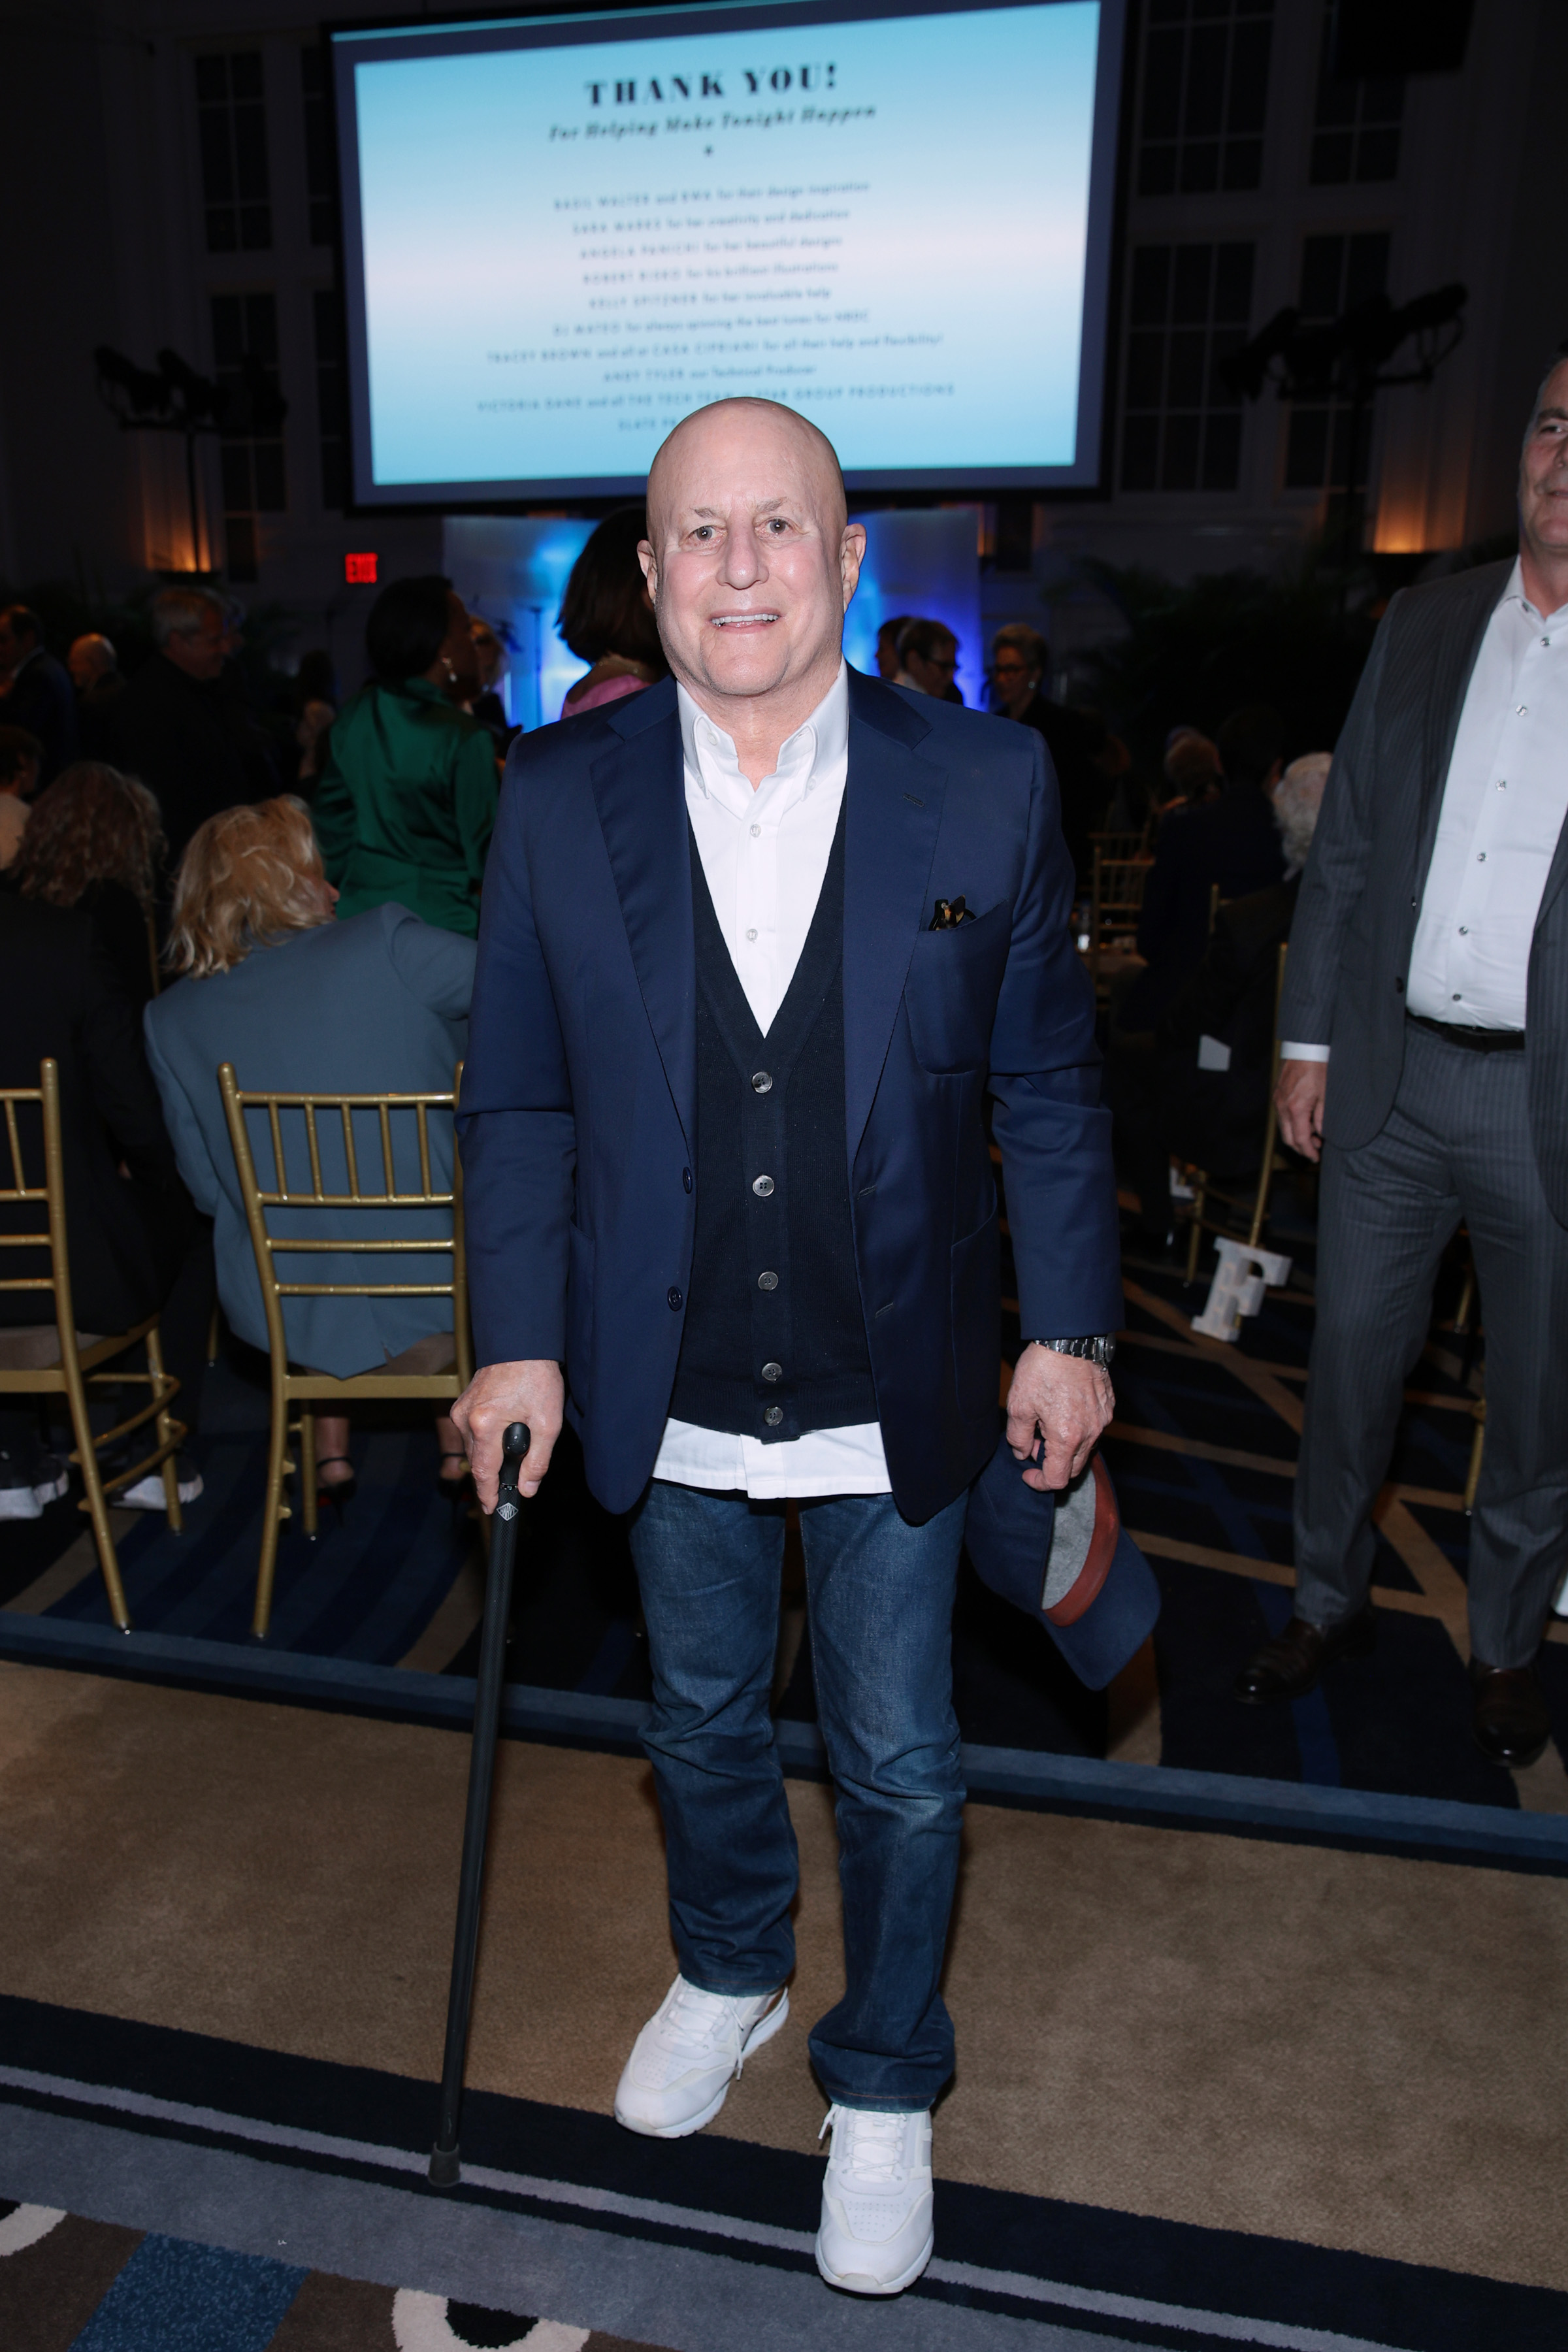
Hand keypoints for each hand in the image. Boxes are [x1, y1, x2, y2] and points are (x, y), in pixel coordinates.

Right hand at [450, 1359, 563, 1510]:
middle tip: (510, 1485)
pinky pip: (471, 1432)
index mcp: (484, 1425)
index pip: (483, 1472)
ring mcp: (461, 1409)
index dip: (488, 1494)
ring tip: (513, 1451)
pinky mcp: (462, 1403)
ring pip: (474, 1448)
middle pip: (477, 1462)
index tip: (492, 1509)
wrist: (522, 1344)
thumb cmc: (536, 1378)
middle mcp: (465, 1418)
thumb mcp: (547, 1423)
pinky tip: (503, 1434)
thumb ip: (537, 1460)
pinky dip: (485, 1440)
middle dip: (492, 1475)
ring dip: (490, 1456)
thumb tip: (527, 1488)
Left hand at [1004, 1346, 1113, 1492]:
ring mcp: (1102, 1420)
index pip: (1057, 1479)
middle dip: (1052, 1464)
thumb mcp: (1019, 1405)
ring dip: (1065, 1447)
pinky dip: (1078, 1430)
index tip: (1027, 1473)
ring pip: (1085, 1449)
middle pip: (1074, 1468)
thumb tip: (1023, 1453)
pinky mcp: (1107, 1406)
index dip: (1039, 1482)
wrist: (1069, 1338)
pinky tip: (1063, 1410)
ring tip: (1047, 1421)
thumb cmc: (1043, 1369)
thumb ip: (1018, 1437)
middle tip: (1034, 1443)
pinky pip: (1094, 1429)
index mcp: (1067, 1438)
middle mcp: (1090, 1433)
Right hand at [1275, 1057, 1326, 1163]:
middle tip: (1316, 1150)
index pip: (1299, 1139)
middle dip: (1301, 1147)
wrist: (1307, 1048)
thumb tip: (1321, 1133)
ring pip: (1284, 1127)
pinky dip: (1293, 1124)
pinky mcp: (1278, 1094)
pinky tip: (1306, 1121)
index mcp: (1296, 1108)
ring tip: (1314, 1135)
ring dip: (1297, 1135)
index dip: (1308, 1151)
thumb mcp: (1327, 1094)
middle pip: (1287, 1137)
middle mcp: (1283, 1106)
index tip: (1316, 1157)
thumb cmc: (1319, 1067)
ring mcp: (1278, 1100)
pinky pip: (1283, 1116)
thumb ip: (1322, 1117)